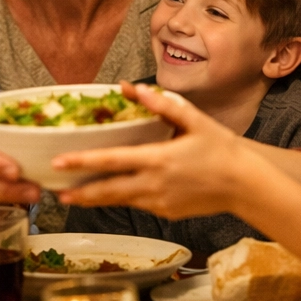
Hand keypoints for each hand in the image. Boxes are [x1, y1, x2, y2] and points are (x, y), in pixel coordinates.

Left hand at [52, 83, 267, 218]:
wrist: (245, 184)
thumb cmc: (221, 149)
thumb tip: (131, 87)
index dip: (83, 162)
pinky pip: (138, 204)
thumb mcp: (193, 119)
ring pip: (120, 201)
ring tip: (72, 195)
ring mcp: (160, 202)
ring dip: (94, 199)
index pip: (112, 162)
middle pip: (108, 191)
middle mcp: (155, 184)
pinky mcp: (166, 213)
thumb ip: (161, 104)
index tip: (59, 163)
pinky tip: (109, 193)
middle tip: (54, 190)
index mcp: (159, 159)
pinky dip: (121, 200)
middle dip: (79, 192)